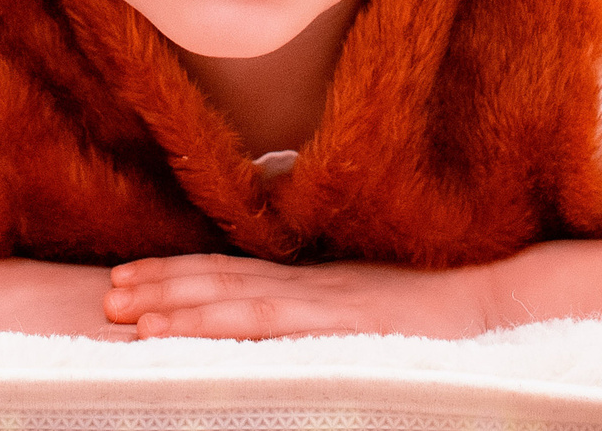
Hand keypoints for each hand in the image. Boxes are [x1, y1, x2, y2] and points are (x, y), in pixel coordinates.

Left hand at [102, 252, 499, 339]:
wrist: (495, 302)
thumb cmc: (441, 315)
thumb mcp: (369, 312)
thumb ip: (326, 312)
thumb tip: (288, 322)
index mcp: (312, 280)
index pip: (231, 272)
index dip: (178, 274)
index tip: (130, 278)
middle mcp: (306, 283)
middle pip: (217, 279)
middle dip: (160, 285)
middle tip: (107, 294)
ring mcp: (316, 299)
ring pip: (227, 297)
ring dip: (170, 302)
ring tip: (123, 309)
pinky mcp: (331, 320)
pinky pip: (260, 321)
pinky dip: (211, 322)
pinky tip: (174, 329)